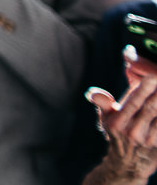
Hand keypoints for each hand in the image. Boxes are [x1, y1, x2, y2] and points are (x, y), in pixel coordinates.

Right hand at [87, 56, 156, 182]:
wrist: (128, 165)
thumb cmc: (117, 135)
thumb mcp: (105, 119)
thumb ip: (102, 102)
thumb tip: (92, 93)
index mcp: (117, 122)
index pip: (133, 101)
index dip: (144, 89)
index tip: (152, 77)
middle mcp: (132, 131)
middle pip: (151, 108)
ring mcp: (148, 140)